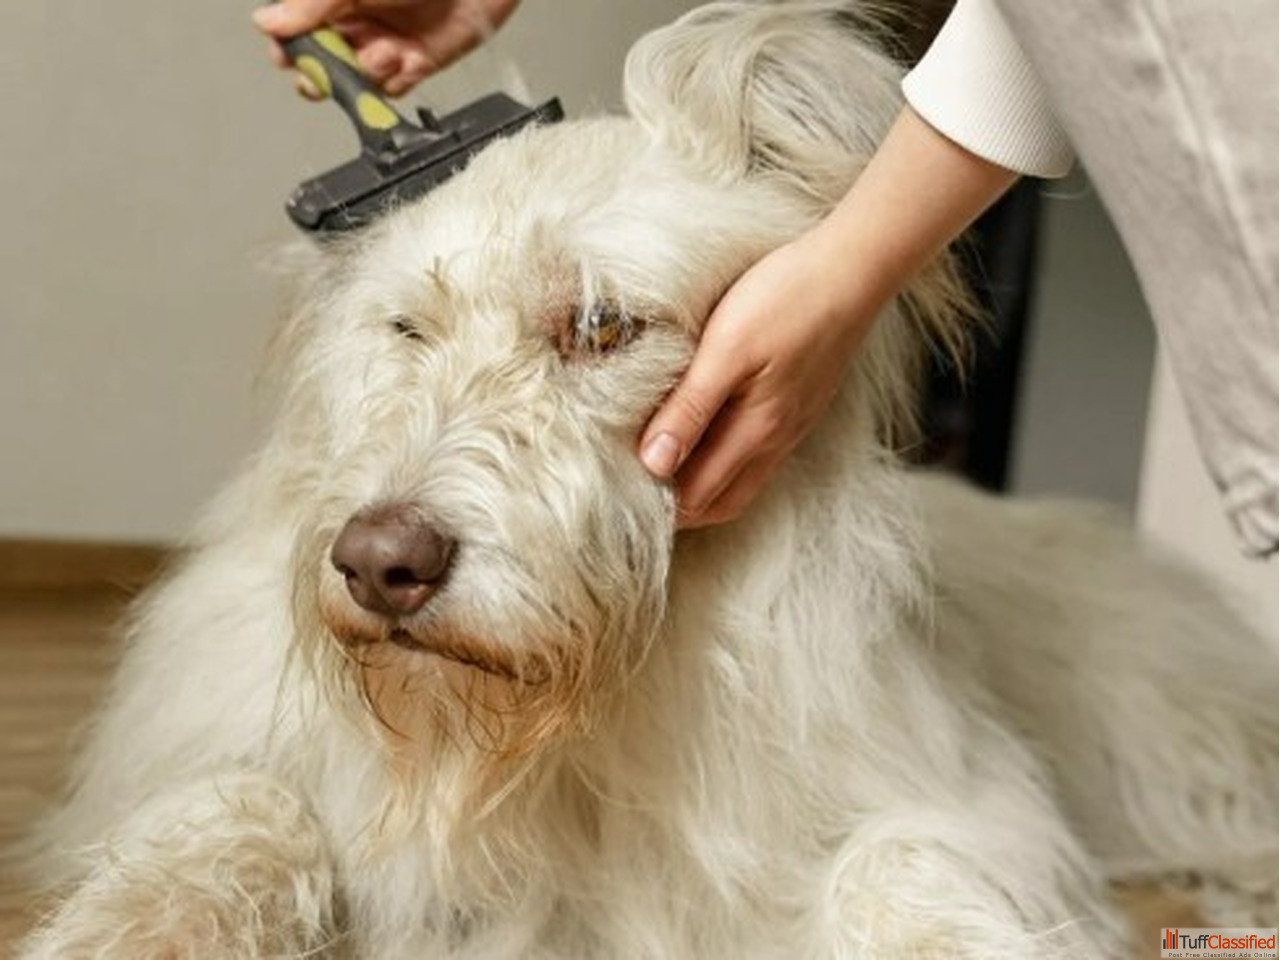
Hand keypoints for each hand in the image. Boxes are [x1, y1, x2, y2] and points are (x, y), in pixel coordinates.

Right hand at [253, 0, 520, 96]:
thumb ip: (311, 5)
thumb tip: (268, 21)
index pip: (298, 29)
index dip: (289, 46)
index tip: (285, 56)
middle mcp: (358, 21)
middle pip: (323, 61)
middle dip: (321, 73)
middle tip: (325, 72)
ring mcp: (386, 43)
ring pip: (357, 79)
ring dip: (365, 72)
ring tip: (384, 50)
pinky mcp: (416, 63)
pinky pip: (393, 87)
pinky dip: (394, 79)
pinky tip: (404, 58)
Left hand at [638, 229, 873, 528]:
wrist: (853, 269)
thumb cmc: (787, 299)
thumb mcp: (725, 349)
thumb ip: (690, 409)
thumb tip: (653, 465)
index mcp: (755, 432)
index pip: (698, 498)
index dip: (658, 506)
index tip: (620, 492)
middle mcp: (776, 440)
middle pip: (720, 502)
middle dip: (679, 509)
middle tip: (633, 494)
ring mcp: (791, 426)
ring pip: (740, 482)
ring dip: (701, 487)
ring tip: (661, 472)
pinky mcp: (798, 407)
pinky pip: (757, 456)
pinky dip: (724, 463)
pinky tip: (704, 439)